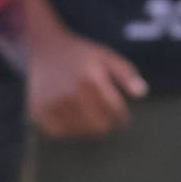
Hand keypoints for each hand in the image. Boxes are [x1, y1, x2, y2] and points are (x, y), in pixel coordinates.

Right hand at [28, 25, 147, 138]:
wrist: (44, 48)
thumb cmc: (80, 55)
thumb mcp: (106, 57)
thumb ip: (126, 74)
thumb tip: (142, 93)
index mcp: (91, 79)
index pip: (116, 112)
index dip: (122, 118)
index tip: (122, 120)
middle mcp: (72, 92)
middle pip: (100, 126)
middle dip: (107, 124)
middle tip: (105, 119)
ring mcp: (53, 103)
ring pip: (81, 132)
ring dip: (88, 128)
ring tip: (88, 116)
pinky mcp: (39, 111)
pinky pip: (60, 133)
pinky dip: (69, 130)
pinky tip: (72, 119)